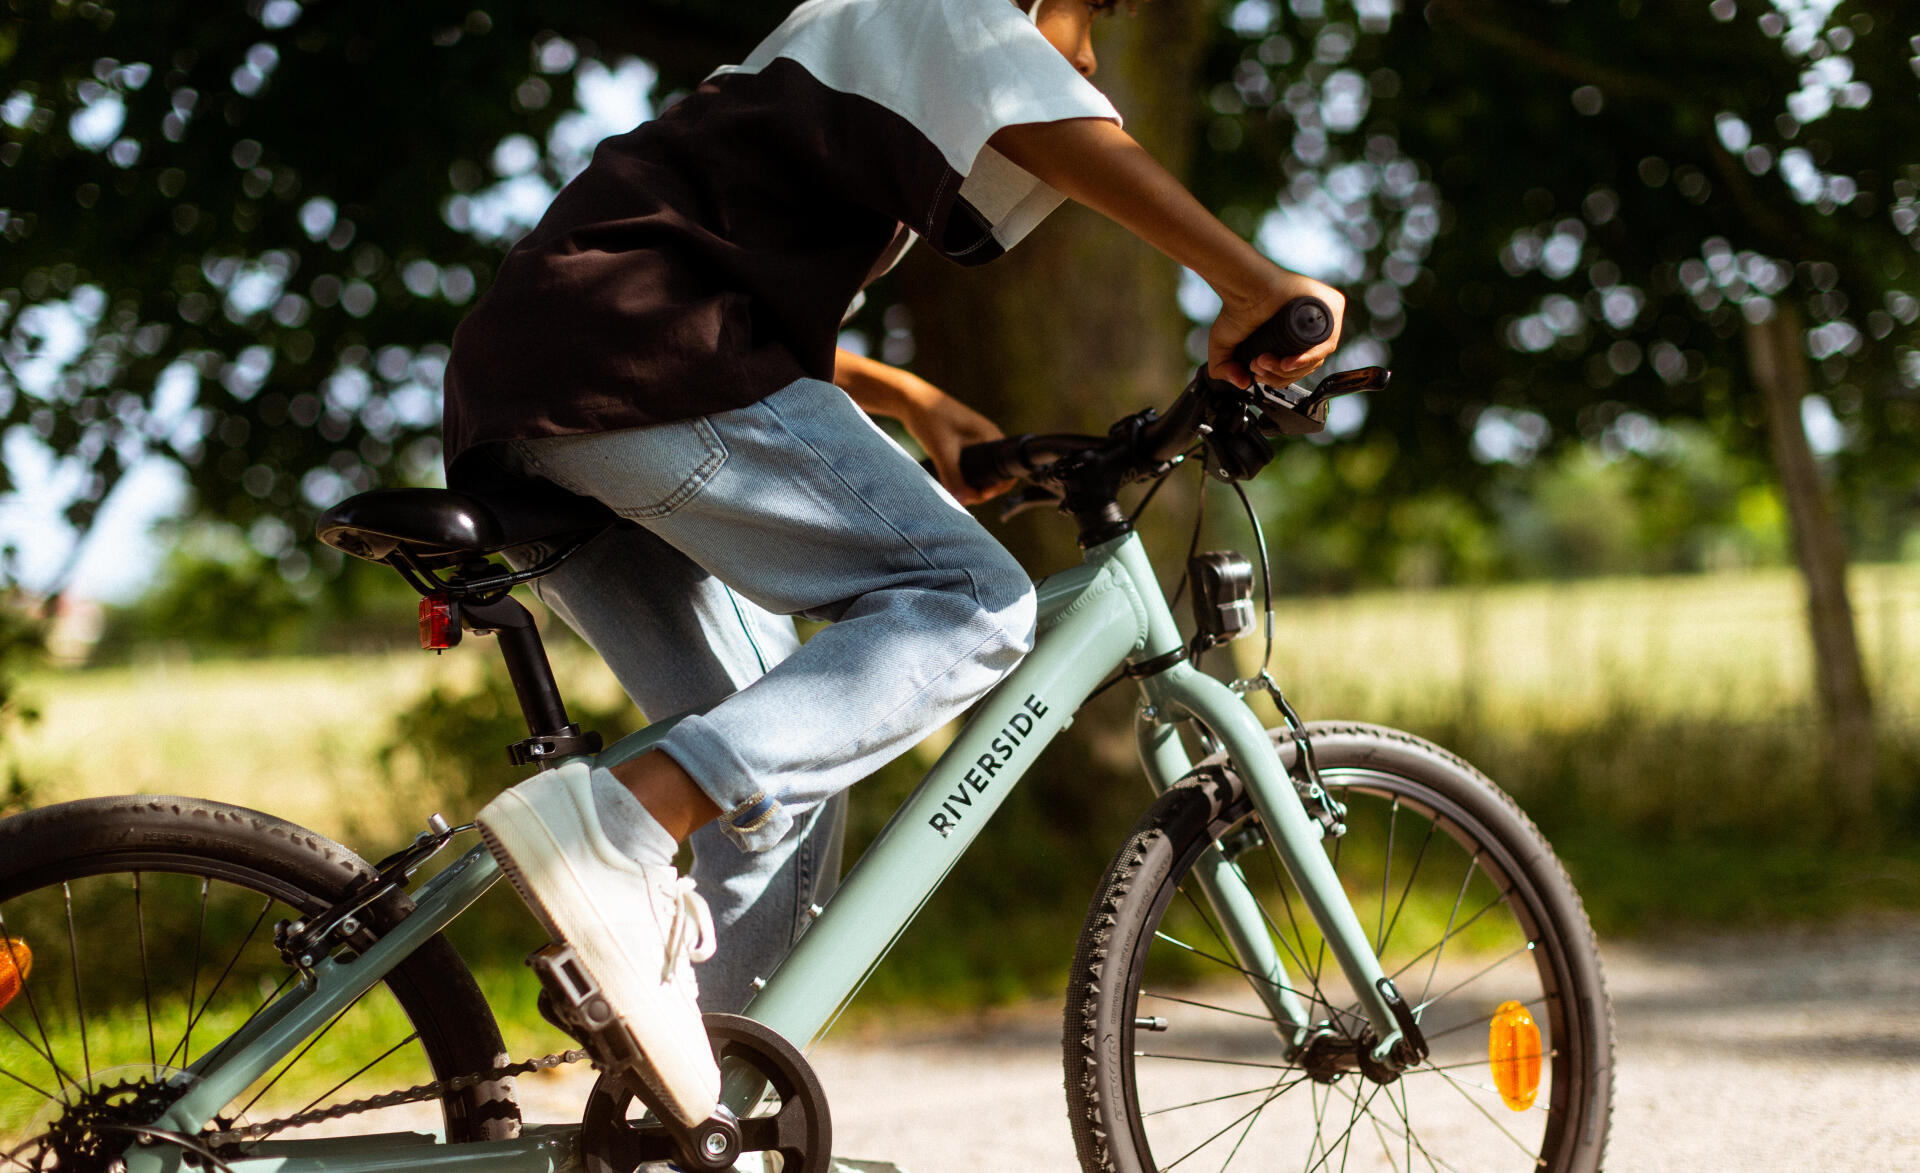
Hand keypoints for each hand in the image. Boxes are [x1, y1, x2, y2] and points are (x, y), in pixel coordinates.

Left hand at [899, 385, 1015, 505]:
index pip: (1006, 471)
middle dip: (980, 490)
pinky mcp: (961, 443)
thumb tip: (962, 502)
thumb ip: (952, 477)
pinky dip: (962, 478)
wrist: (909, 400)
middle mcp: (987, 439)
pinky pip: (969, 466)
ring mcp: (974, 441)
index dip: (996, 488)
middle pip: (993, 475)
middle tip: (962, 499)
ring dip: (970, 486)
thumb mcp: (942, 451)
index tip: (978, 496)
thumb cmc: (929, 418)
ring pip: (980, 472)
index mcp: (991, 437)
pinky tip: (950, 486)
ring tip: (954, 495)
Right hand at [1208, 269, 1345, 390]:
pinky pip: (1327, 342)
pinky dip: (1309, 358)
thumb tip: (1244, 383)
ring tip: (1264, 361)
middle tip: (1257, 365)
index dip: (1277, 378)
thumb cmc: (1235, 308)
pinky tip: (1287, 363)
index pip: (1298, 369)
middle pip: (1307, 367)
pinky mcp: (1332, 306)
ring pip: (1316, 358)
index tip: (1257, 374)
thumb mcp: (1224, 347)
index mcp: (1295, 338)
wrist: (1243, 285)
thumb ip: (1224, 370)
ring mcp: (1323, 317)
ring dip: (1288, 369)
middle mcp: (1311, 328)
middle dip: (1279, 375)